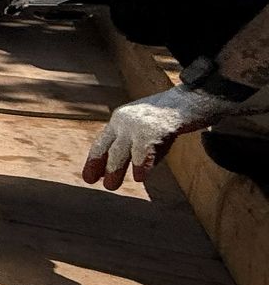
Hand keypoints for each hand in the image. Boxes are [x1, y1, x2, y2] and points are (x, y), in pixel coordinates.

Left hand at [82, 85, 229, 189]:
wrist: (194, 97)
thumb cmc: (171, 117)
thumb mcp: (147, 131)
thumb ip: (136, 148)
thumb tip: (129, 173)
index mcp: (120, 119)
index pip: (102, 142)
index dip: (95, 160)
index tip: (89, 177)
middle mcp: (125, 120)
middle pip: (109, 148)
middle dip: (102, 167)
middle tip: (100, 184)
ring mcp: (139, 123)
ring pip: (121, 151)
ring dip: (115, 169)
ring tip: (111, 186)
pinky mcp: (157, 127)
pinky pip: (144, 150)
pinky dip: (141, 164)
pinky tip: (139, 177)